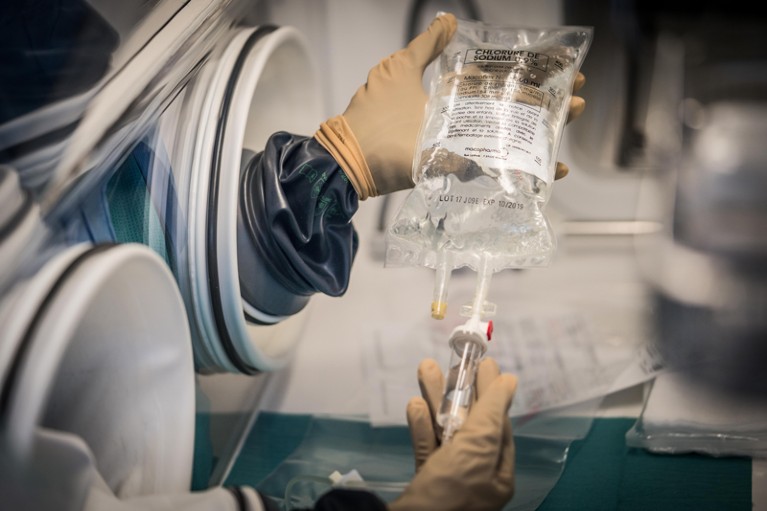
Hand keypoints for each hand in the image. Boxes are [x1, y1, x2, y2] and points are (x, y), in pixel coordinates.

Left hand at [315, 13, 586, 198]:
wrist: (352, 160)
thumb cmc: (375, 115)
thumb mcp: (400, 70)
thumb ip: (426, 47)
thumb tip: (449, 19)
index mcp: (452, 96)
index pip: (500, 82)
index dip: (530, 75)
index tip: (561, 68)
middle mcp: (462, 122)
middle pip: (513, 110)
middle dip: (549, 102)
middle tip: (578, 97)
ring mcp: (463, 148)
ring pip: (512, 138)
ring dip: (546, 131)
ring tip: (573, 117)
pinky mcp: (459, 171)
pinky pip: (498, 171)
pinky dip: (527, 170)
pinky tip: (554, 168)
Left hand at [315, 13, 457, 199]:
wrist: (344, 168)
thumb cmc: (390, 145)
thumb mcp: (431, 150)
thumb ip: (457, 159)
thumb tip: (477, 169)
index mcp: (402, 71)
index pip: (426, 43)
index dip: (441, 33)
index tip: (450, 22)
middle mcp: (384, 76)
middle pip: (411, 61)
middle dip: (431, 60)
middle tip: (451, 60)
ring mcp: (368, 94)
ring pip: (397, 83)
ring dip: (414, 87)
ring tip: (435, 95)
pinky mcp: (360, 113)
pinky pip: (386, 102)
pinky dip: (400, 106)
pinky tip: (412, 121)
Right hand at [389, 358, 516, 510]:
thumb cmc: (450, 493)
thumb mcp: (476, 450)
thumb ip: (491, 414)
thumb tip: (509, 381)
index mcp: (497, 473)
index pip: (497, 424)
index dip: (491, 393)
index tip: (483, 364)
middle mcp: (476, 476)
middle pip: (470, 424)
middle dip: (460, 392)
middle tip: (455, 362)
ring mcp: (449, 480)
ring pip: (445, 432)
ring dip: (436, 401)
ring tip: (426, 369)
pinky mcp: (425, 483)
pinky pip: (426, 449)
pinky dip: (421, 427)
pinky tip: (415, 405)